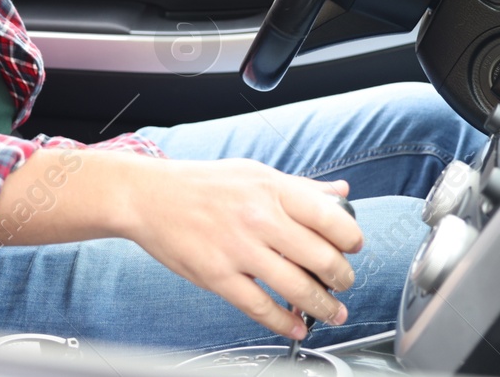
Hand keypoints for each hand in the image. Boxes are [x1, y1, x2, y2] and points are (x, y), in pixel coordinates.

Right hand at [121, 159, 362, 339]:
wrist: (147, 196)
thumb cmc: (201, 184)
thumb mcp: (253, 173)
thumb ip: (299, 187)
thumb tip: (341, 194)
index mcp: (271, 188)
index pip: (331, 217)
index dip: (351, 239)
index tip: (353, 248)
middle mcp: (258, 218)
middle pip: (321, 258)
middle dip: (342, 279)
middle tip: (343, 284)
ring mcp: (238, 249)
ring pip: (297, 288)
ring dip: (323, 307)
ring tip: (331, 312)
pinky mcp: (218, 276)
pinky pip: (262, 309)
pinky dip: (286, 323)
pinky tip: (296, 326)